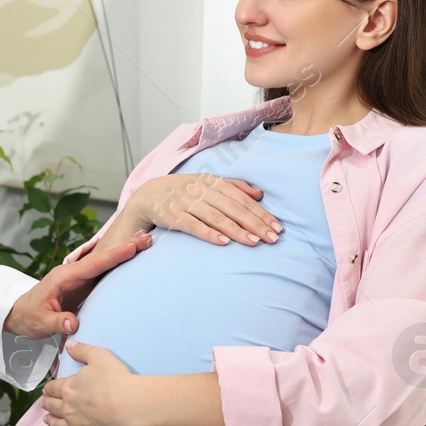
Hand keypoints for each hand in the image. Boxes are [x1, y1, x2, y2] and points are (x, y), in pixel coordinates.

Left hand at [3, 231, 151, 339]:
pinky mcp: (84, 286)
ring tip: (146, 240)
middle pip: (103, 257)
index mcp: (64, 277)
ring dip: (125, 251)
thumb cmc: (28, 316)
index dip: (113, 256)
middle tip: (147, 237)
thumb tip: (73, 323)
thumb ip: (56, 321)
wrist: (19, 314)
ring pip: (106, 262)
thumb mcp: (40, 322)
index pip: (93, 265)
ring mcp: (80, 278)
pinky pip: (104, 272)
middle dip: (125, 247)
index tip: (132, 247)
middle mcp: (74, 273)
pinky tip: (133, 258)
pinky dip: (119, 263)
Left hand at [40, 340, 142, 425]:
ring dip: (51, 422)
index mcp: (68, 388)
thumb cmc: (116, 379)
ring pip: (57, 425)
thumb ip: (81, 350)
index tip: (47, 390)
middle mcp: (68, 409)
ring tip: (47, 420)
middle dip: (47, 404)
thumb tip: (68, 345)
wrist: (131, 404)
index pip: (53, 388)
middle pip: (52, 407)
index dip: (49, 389)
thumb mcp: (99, 356)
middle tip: (45, 404)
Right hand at [131, 173, 282, 245]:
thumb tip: (260, 194)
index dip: (261, 213)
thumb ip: (235, 186)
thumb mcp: (209, 183)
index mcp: (214, 182)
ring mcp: (187, 202)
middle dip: (255, 224)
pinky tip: (224, 243)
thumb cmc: (184, 190)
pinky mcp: (173, 215)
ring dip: (237, 230)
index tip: (277, 227)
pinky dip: (209, 234)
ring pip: (217, 217)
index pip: (243, 199)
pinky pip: (193, 225)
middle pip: (234, 208)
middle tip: (272, 238)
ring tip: (255, 242)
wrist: (148, 195)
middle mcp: (202, 190)